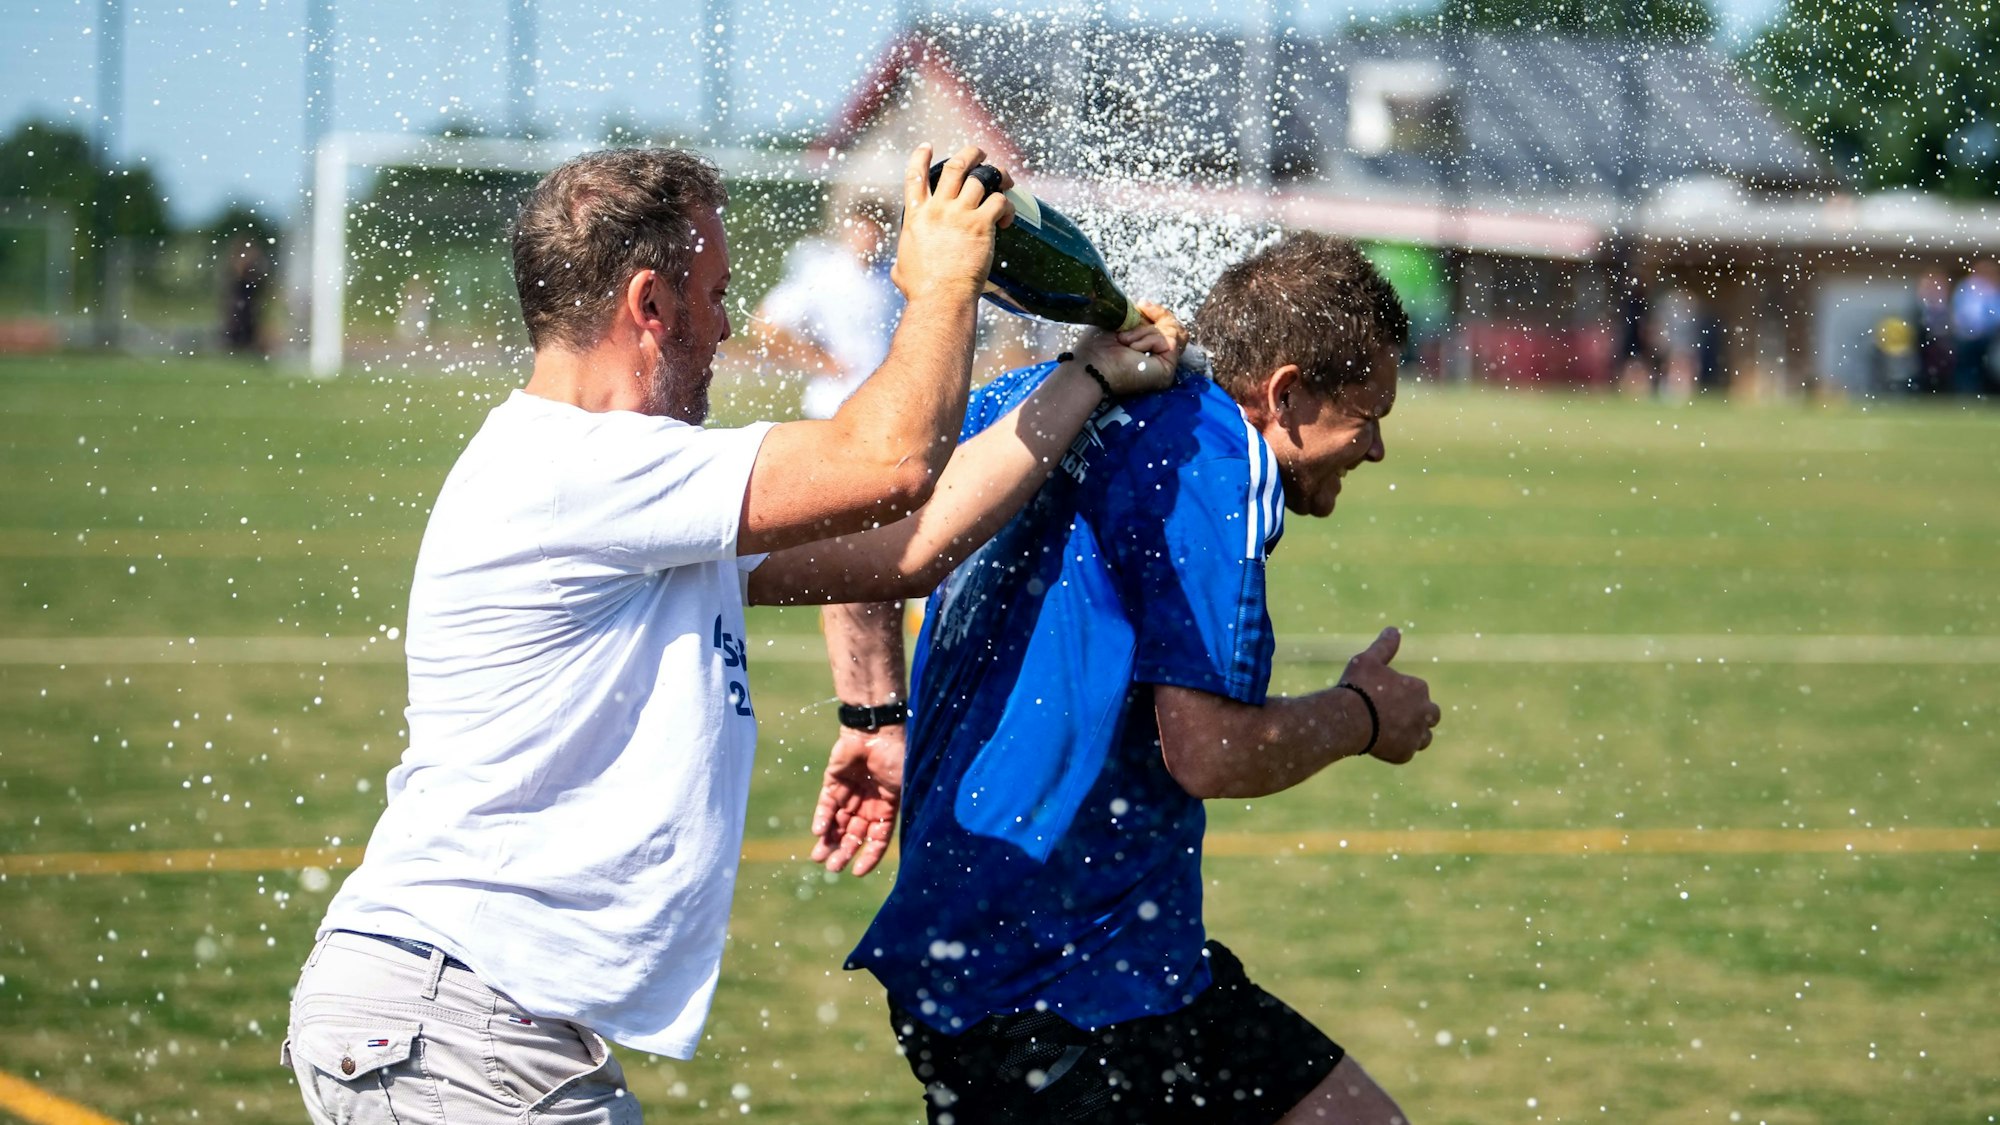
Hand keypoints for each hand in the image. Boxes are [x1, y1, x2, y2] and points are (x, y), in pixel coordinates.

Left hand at [810, 723, 905, 875]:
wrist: (876, 729)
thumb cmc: (895, 758)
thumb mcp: (897, 791)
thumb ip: (884, 816)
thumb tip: (878, 843)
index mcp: (887, 806)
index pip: (877, 838)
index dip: (869, 855)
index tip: (857, 872)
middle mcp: (867, 802)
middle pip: (854, 833)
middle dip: (844, 851)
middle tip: (832, 868)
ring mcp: (850, 791)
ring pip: (837, 821)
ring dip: (829, 839)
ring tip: (818, 857)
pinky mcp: (833, 780)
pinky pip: (826, 803)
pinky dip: (822, 818)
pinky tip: (818, 832)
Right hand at [889, 144, 1015, 304]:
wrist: (940, 298)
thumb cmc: (921, 290)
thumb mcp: (900, 269)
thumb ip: (901, 261)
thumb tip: (898, 269)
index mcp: (916, 216)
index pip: (915, 176)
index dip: (921, 157)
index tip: (927, 147)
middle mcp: (938, 209)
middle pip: (955, 166)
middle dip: (971, 154)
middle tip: (981, 154)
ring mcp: (960, 214)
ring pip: (981, 178)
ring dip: (997, 175)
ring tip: (1005, 182)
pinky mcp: (981, 225)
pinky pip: (999, 201)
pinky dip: (1007, 205)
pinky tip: (1006, 218)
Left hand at [1072, 303, 1187, 394]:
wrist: (1092, 365)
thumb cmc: (1097, 346)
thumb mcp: (1119, 321)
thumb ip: (1135, 315)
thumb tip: (1144, 305)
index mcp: (1147, 348)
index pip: (1167, 326)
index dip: (1159, 312)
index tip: (1142, 304)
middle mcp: (1158, 358)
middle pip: (1175, 328)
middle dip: (1160, 315)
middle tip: (1140, 310)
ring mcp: (1164, 366)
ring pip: (1171, 333)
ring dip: (1145, 330)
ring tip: (1125, 339)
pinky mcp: (1168, 370)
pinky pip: (1169, 342)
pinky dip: (1148, 340)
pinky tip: (1132, 348)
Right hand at [1340, 627, 1439, 763]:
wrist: (1348, 719)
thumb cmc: (1358, 687)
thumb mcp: (1368, 660)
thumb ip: (1384, 646)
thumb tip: (1393, 629)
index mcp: (1419, 688)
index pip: (1420, 692)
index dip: (1405, 694)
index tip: (1386, 696)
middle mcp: (1424, 711)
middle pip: (1432, 715)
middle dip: (1419, 715)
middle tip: (1396, 715)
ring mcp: (1416, 734)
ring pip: (1425, 737)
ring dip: (1414, 734)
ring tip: (1393, 732)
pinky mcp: (1405, 753)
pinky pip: (1407, 752)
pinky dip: (1398, 749)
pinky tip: (1382, 744)